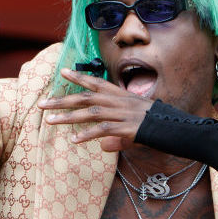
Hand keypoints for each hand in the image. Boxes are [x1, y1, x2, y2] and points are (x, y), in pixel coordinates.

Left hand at [37, 68, 152, 151]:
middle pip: (86, 98)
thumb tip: (103, 147)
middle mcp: (119, 101)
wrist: (175, 127)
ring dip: (68, 117)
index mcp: (121, 96)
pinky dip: (88, 134)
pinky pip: (104, 130)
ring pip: (90, 113)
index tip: (62, 71)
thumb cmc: (156, 124)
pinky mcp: (127, 127)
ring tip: (49, 121)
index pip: (96, 83)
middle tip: (42, 103)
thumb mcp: (134, 126)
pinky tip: (74, 140)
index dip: (79, 77)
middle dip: (62, 100)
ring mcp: (122, 114)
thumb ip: (116, 136)